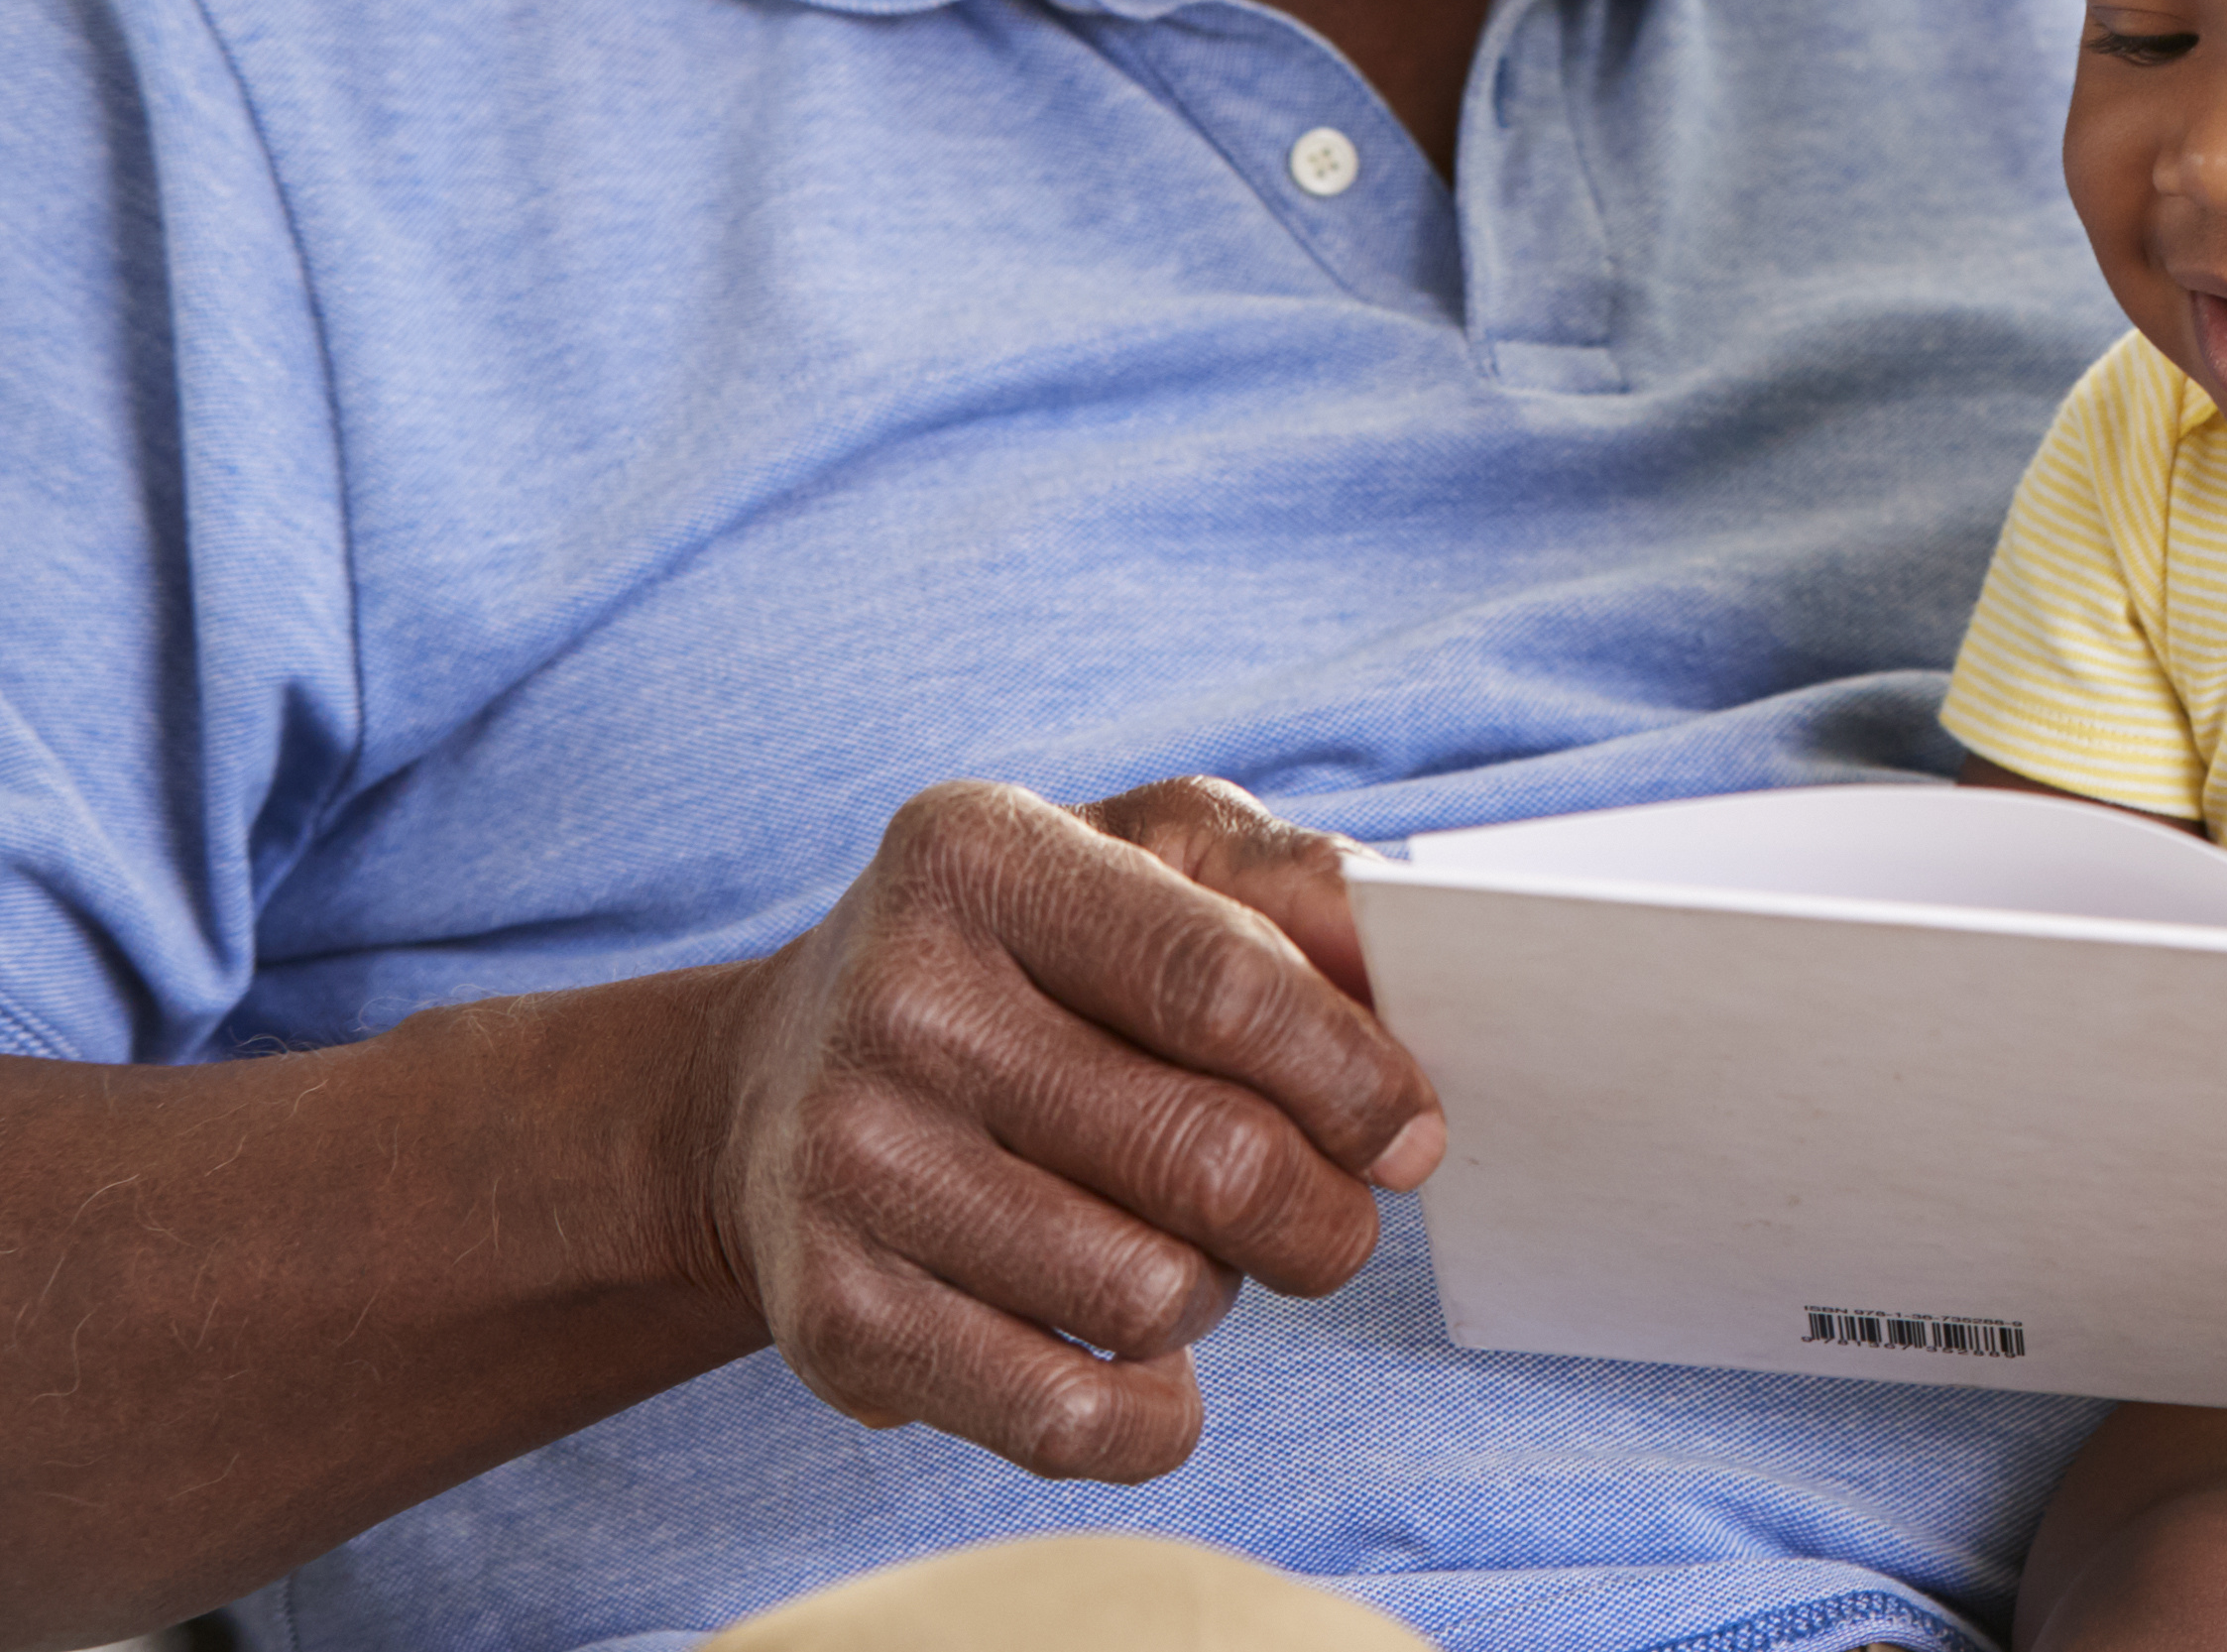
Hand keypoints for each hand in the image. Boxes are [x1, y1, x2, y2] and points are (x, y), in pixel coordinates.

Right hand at [673, 775, 1444, 1479]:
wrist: (767, 1088)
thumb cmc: (1019, 957)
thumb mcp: (1141, 854)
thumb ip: (1290, 879)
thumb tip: (1413, 952)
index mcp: (983, 855)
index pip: (1222, 985)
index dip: (1354, 1075)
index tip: (1412, 1129)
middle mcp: (897, 1004)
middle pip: (1208, 1158)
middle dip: (1324, 1211)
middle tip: (1336, 1212)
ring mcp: (849, 1168)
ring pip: (1153, 1296)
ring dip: (1225, 1294)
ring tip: (1195, 1247)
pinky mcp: (833, 1320)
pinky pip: (1066, 1418)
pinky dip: (1153, 1417)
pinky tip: (1150, 1360)